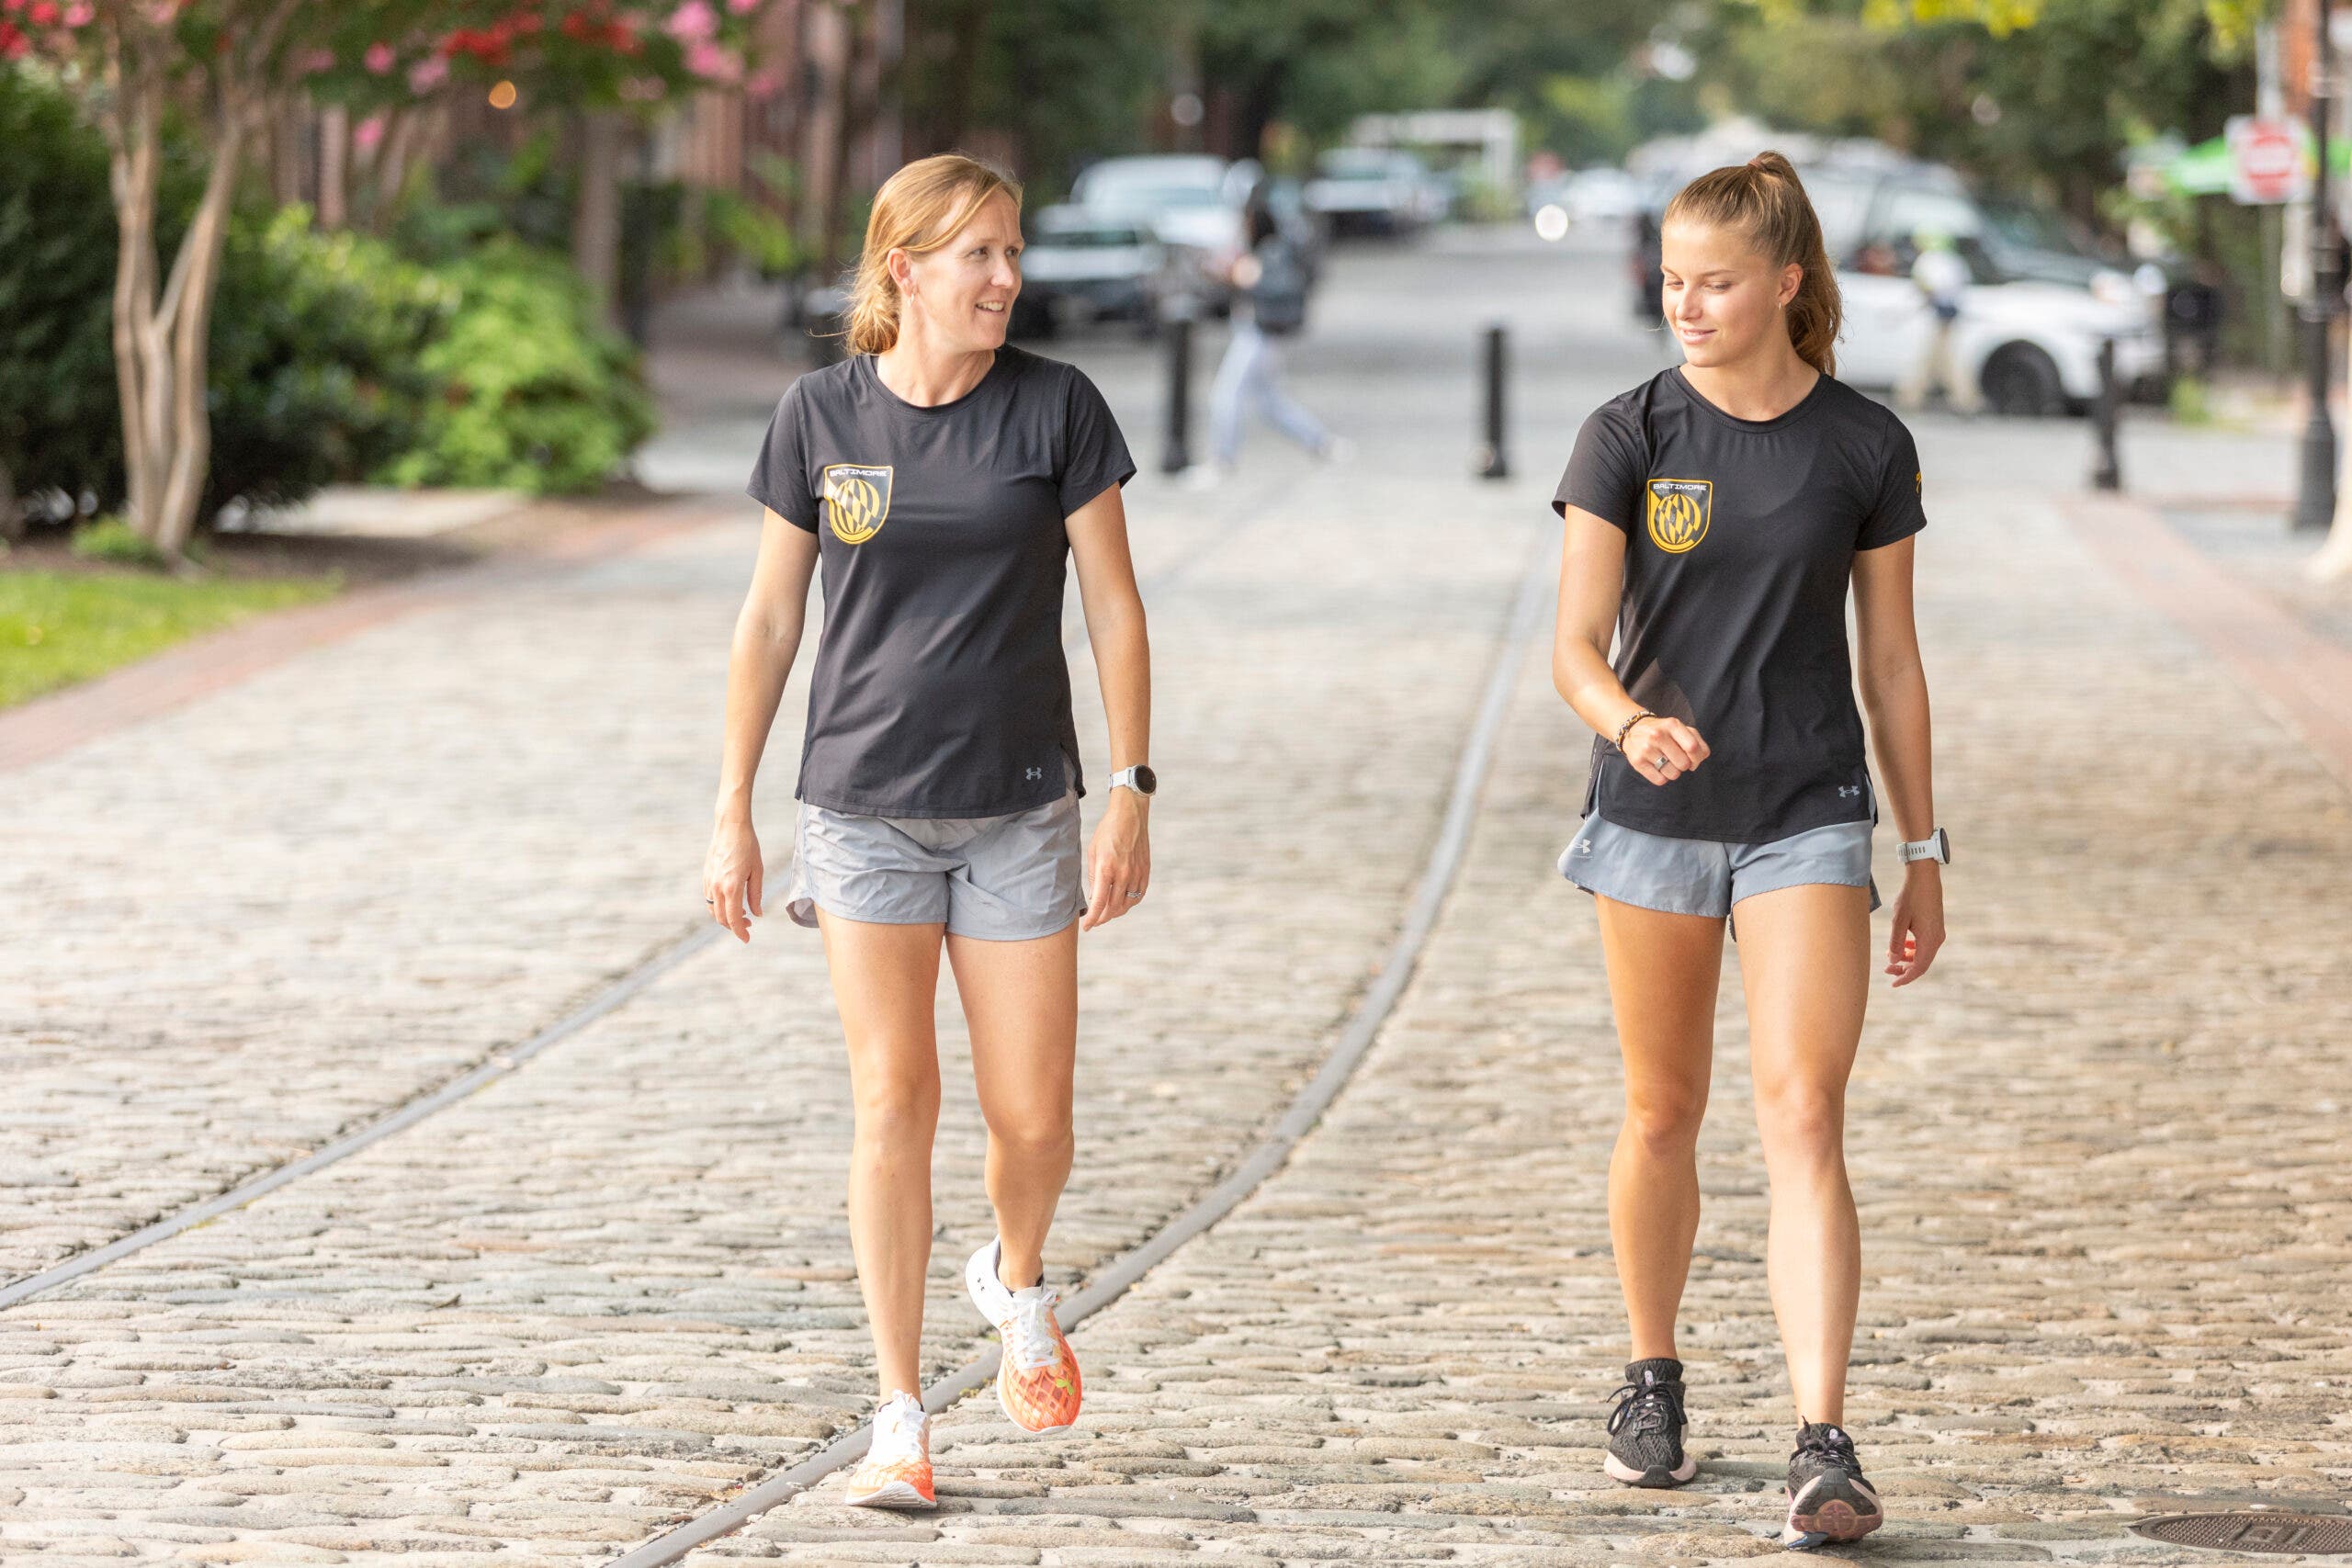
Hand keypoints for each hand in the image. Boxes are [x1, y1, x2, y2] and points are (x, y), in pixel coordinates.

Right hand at [703, 818, 762, 942]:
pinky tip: (730, 902)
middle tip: (748, 925)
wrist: (730, 827)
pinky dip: (718, 906)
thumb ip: (756, 895)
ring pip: (712, 910)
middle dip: (734, 926)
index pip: (733, 918)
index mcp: (731, 887)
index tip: (746, 939)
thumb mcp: (758, 871)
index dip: (740, 931)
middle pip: (720, 918)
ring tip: (741, 914)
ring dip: (725, 917)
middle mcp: (717, 887)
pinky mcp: (706, 876)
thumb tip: (757, 914)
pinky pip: (709, 899)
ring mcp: (709, 882)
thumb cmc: (748, 846)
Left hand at [1081, 792, 1149, 931]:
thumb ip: (1093, 877)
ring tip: (1108, 912)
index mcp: (1106, 869)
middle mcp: (1123, 874)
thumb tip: (1094, 897)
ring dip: (1116, 912)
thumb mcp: (1093, 853)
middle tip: (1096, 920)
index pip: (1099, 903)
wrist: (1130, 816)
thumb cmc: (1107, 832)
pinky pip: (1139, 895)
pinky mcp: (1146, 871)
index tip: (1087, 927)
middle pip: (1113, 907)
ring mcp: (1137, 873)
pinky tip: (1122, 902)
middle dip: (1103, 918)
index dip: (1093, 919)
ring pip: (1127, 904)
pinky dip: (1130, 902)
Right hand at [1623, 715, 1709, 786]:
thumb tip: (1698, 760)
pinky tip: (1657, 767)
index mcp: (1672, 725)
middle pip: (1684, 764)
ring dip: (1673, 772)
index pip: (1693, 747)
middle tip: (1676, 759)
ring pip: (1673, 774)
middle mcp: (1657, 735)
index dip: (1697, 758)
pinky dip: (1662, 777)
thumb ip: (1697, 742)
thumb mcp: (1680, 729)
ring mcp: (1646, 748)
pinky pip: (1660, 780)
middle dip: (1684, 765)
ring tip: (1665, 762)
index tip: (1693, 759)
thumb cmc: (1664, 732)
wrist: (1633, 729)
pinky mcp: (1637, 761)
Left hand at [1885, 864, 1943, 986]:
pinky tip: (1901, 944)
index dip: (1905, 978)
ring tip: (1891, 956)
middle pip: (1921, 963)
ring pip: (1923, 954)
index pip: (1918, 968)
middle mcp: (1937, 939)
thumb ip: (1896, 942)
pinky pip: (1924, 945)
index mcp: (1929, 940)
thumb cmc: (1910, 897)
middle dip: (1904, 969)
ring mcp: (1938, 933)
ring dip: (1908, 958)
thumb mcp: (1898, 920)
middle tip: (1887, 970)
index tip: (1893, 984)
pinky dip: (1912, 949)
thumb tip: (1893, 962)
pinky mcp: (1935, 926)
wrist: (1924, 877)